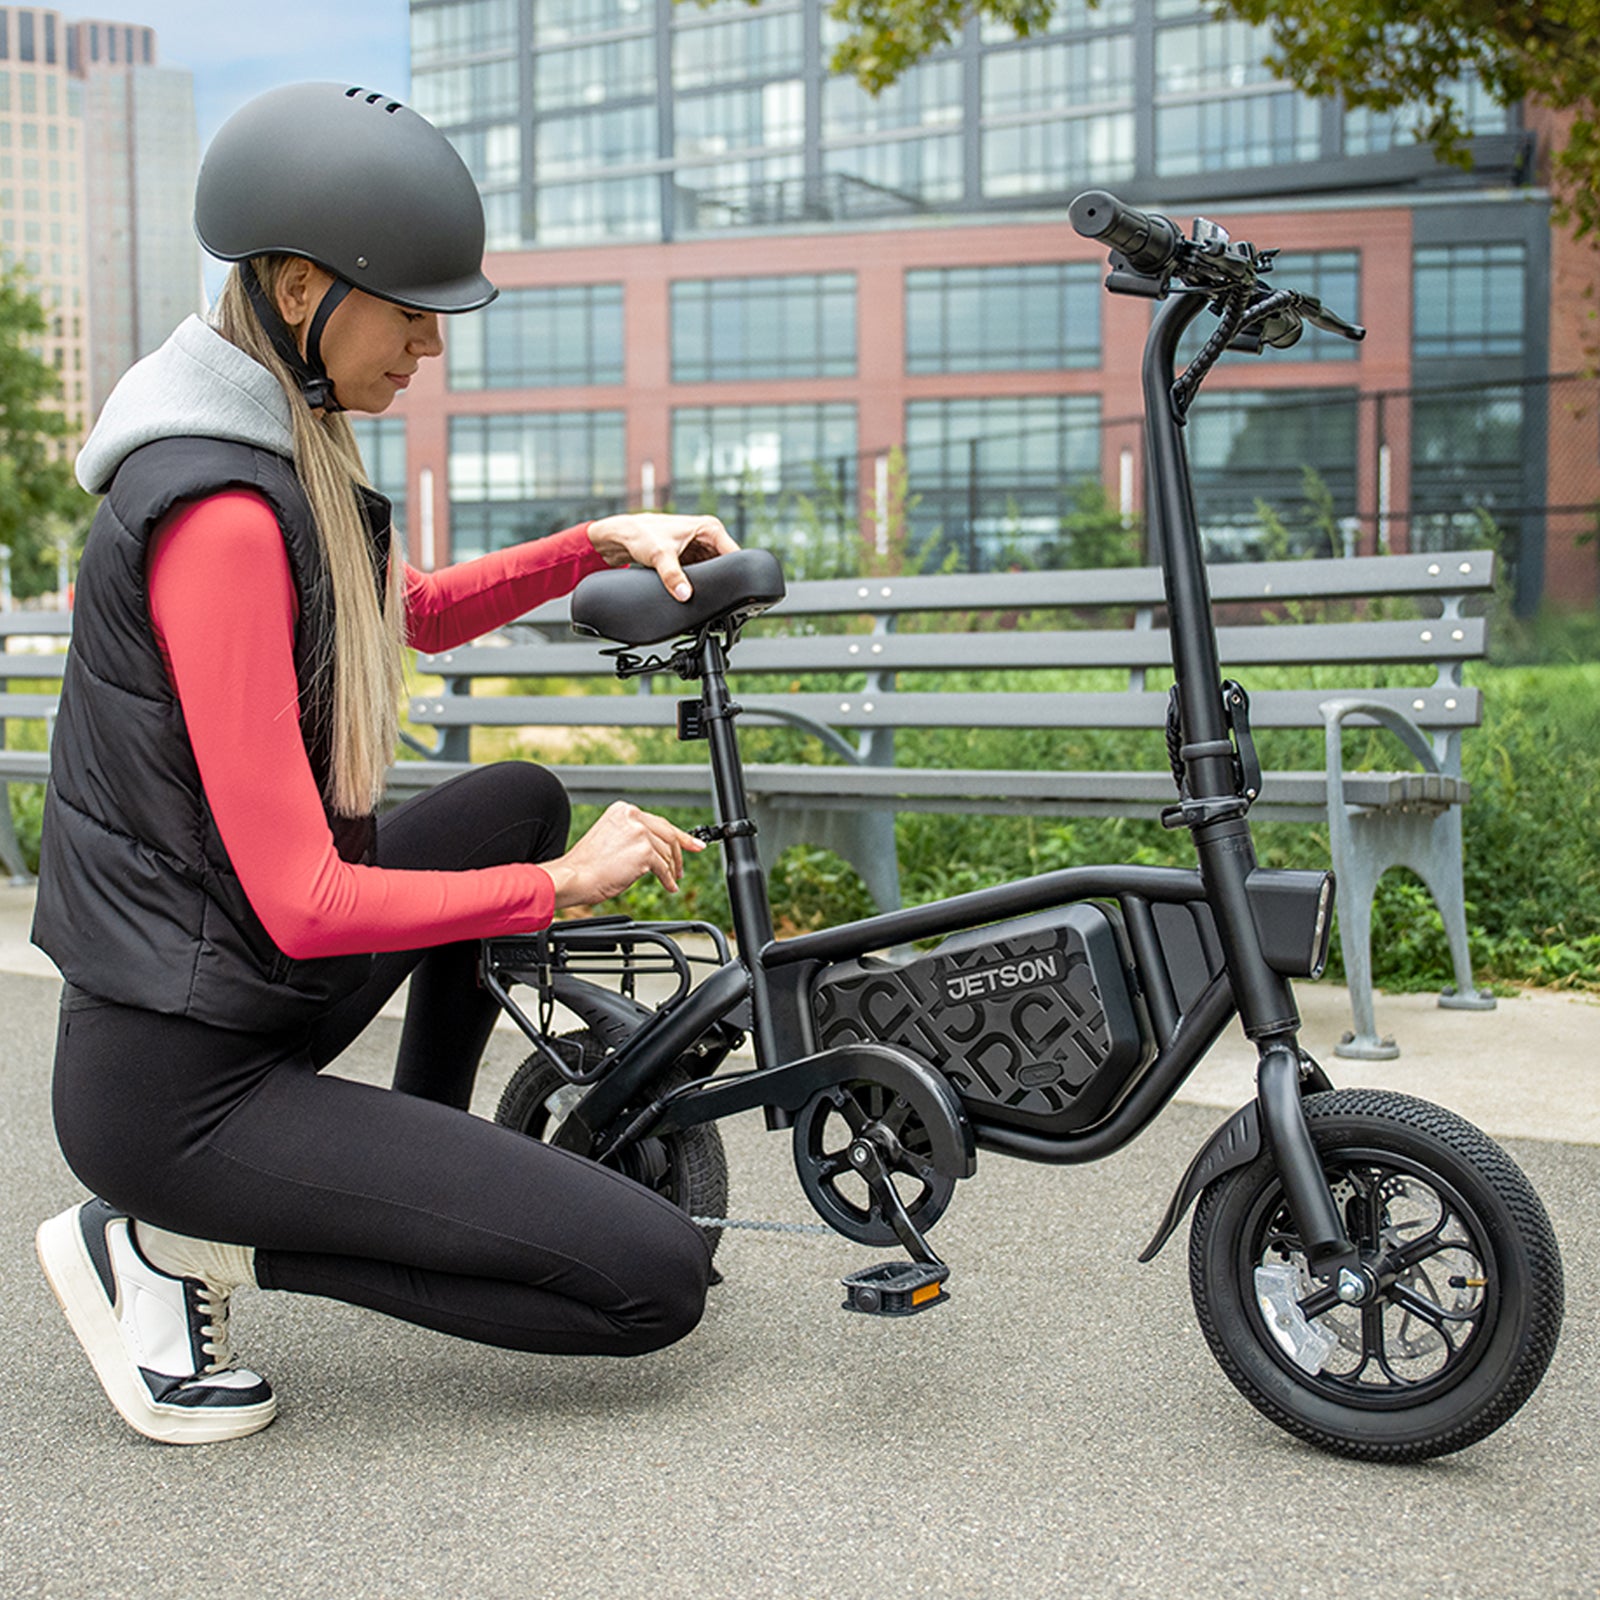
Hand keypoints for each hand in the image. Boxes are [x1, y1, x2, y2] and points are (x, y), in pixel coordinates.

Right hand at [542, 801, 704, 907]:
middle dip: (681, 852)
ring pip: (666, 854)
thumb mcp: (610, 838)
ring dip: (671, 870)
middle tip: (685, 867)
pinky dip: (668, 879)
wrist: (574, 876)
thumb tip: (658, 846)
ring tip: (671, 880)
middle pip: (668, 835)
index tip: (693, 843)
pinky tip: (669, 886)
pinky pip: (664, 868)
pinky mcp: (644, 852)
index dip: (679, 835)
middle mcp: (633, 816)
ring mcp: (640, 833)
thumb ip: (634, 835)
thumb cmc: (587, 864)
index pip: (658, 821)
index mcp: (623, 810)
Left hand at [587, 513, 737, 601]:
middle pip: (725, 564)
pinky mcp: (692, 558)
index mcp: (709, 528)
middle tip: (715, 593)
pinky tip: (693, 588)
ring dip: (709, 580)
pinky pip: (702, 573)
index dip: (735, 571)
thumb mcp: (660, 556)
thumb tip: (685, 594)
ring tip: (702, 590)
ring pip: (714, 570)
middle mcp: (708, 536)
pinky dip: (699, 581)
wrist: (622, 536)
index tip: (734, 587)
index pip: (734, 553)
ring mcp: (701, 548)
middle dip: (721, 578)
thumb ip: (673, 576)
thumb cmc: (641, 534)